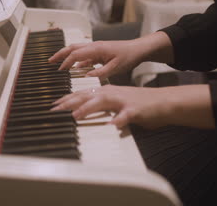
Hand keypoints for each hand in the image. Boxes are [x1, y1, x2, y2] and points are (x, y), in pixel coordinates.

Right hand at [48, 40, 144, 78]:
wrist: (138, 49)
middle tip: (49, 62)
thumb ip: (100, 72)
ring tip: (57, 64)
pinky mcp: (98, 52)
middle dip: (59, 54)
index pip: (76, 54)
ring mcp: (95, 48)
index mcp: (96, 48)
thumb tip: (86, 76)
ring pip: (76, 50)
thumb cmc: (128, 56)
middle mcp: (93, 46)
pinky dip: (76, 61)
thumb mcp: (115, 68)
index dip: (66, 63)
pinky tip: (74, 69)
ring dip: (66, 56)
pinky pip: (84, 55)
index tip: (59, 71)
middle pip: (72, 48)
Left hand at [52, 84, 214, 129]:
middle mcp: (111, 93)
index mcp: (106, 92)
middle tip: (55, 110)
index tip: (53, 105)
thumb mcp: (116, 103)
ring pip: (102, 102)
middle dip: (69, 103)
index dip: (66, 99)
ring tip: (75, 115)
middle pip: (86, 96)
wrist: (163, 102)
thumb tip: (82, 111)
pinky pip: (125, 116)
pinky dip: (118, 120)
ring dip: (88, 108)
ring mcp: (123, 100)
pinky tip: (112, 125)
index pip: (82, 94)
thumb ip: (100, 106)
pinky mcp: (135, 110)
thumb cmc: (139, 105)